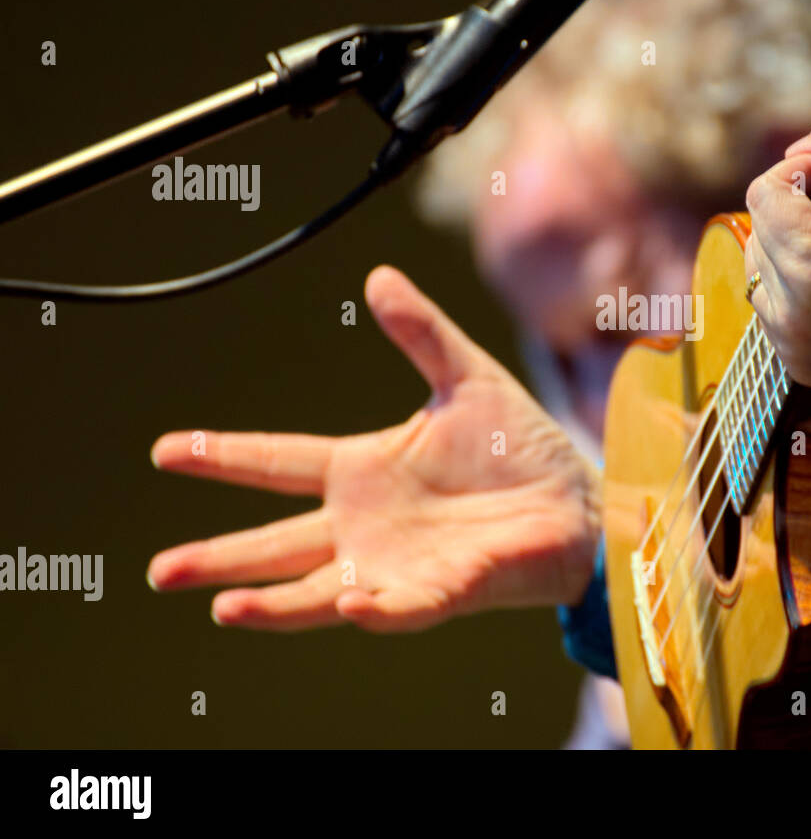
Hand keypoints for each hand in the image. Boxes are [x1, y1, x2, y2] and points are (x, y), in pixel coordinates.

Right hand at [146, 266, 600, 631]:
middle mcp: (367, 523)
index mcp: (364, 470)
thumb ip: (422, 333)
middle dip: (220, 557)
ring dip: (273, 601)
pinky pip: (402, 605)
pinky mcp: (443, 590)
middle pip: (279, 543)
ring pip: (320, 588)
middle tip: (159, 570)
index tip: (164, 449)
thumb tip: (378, 277)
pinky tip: (348, 603)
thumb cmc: (520, 445)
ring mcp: (399, 563)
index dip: (222, 454)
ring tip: (221, 608)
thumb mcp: (467, 377)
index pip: (278, 461)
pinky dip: (376, 607)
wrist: (576, 496)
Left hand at [743, 113, 810, 399]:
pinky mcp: (805, 368)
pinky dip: (794, 289)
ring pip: (759, 275)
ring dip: (787, 250)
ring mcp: (797, 351)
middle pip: (757, 235)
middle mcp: (796, 321)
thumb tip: (800, 147)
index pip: (764, 197)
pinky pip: (774, 311)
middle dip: (792, 211)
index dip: (798, 170)